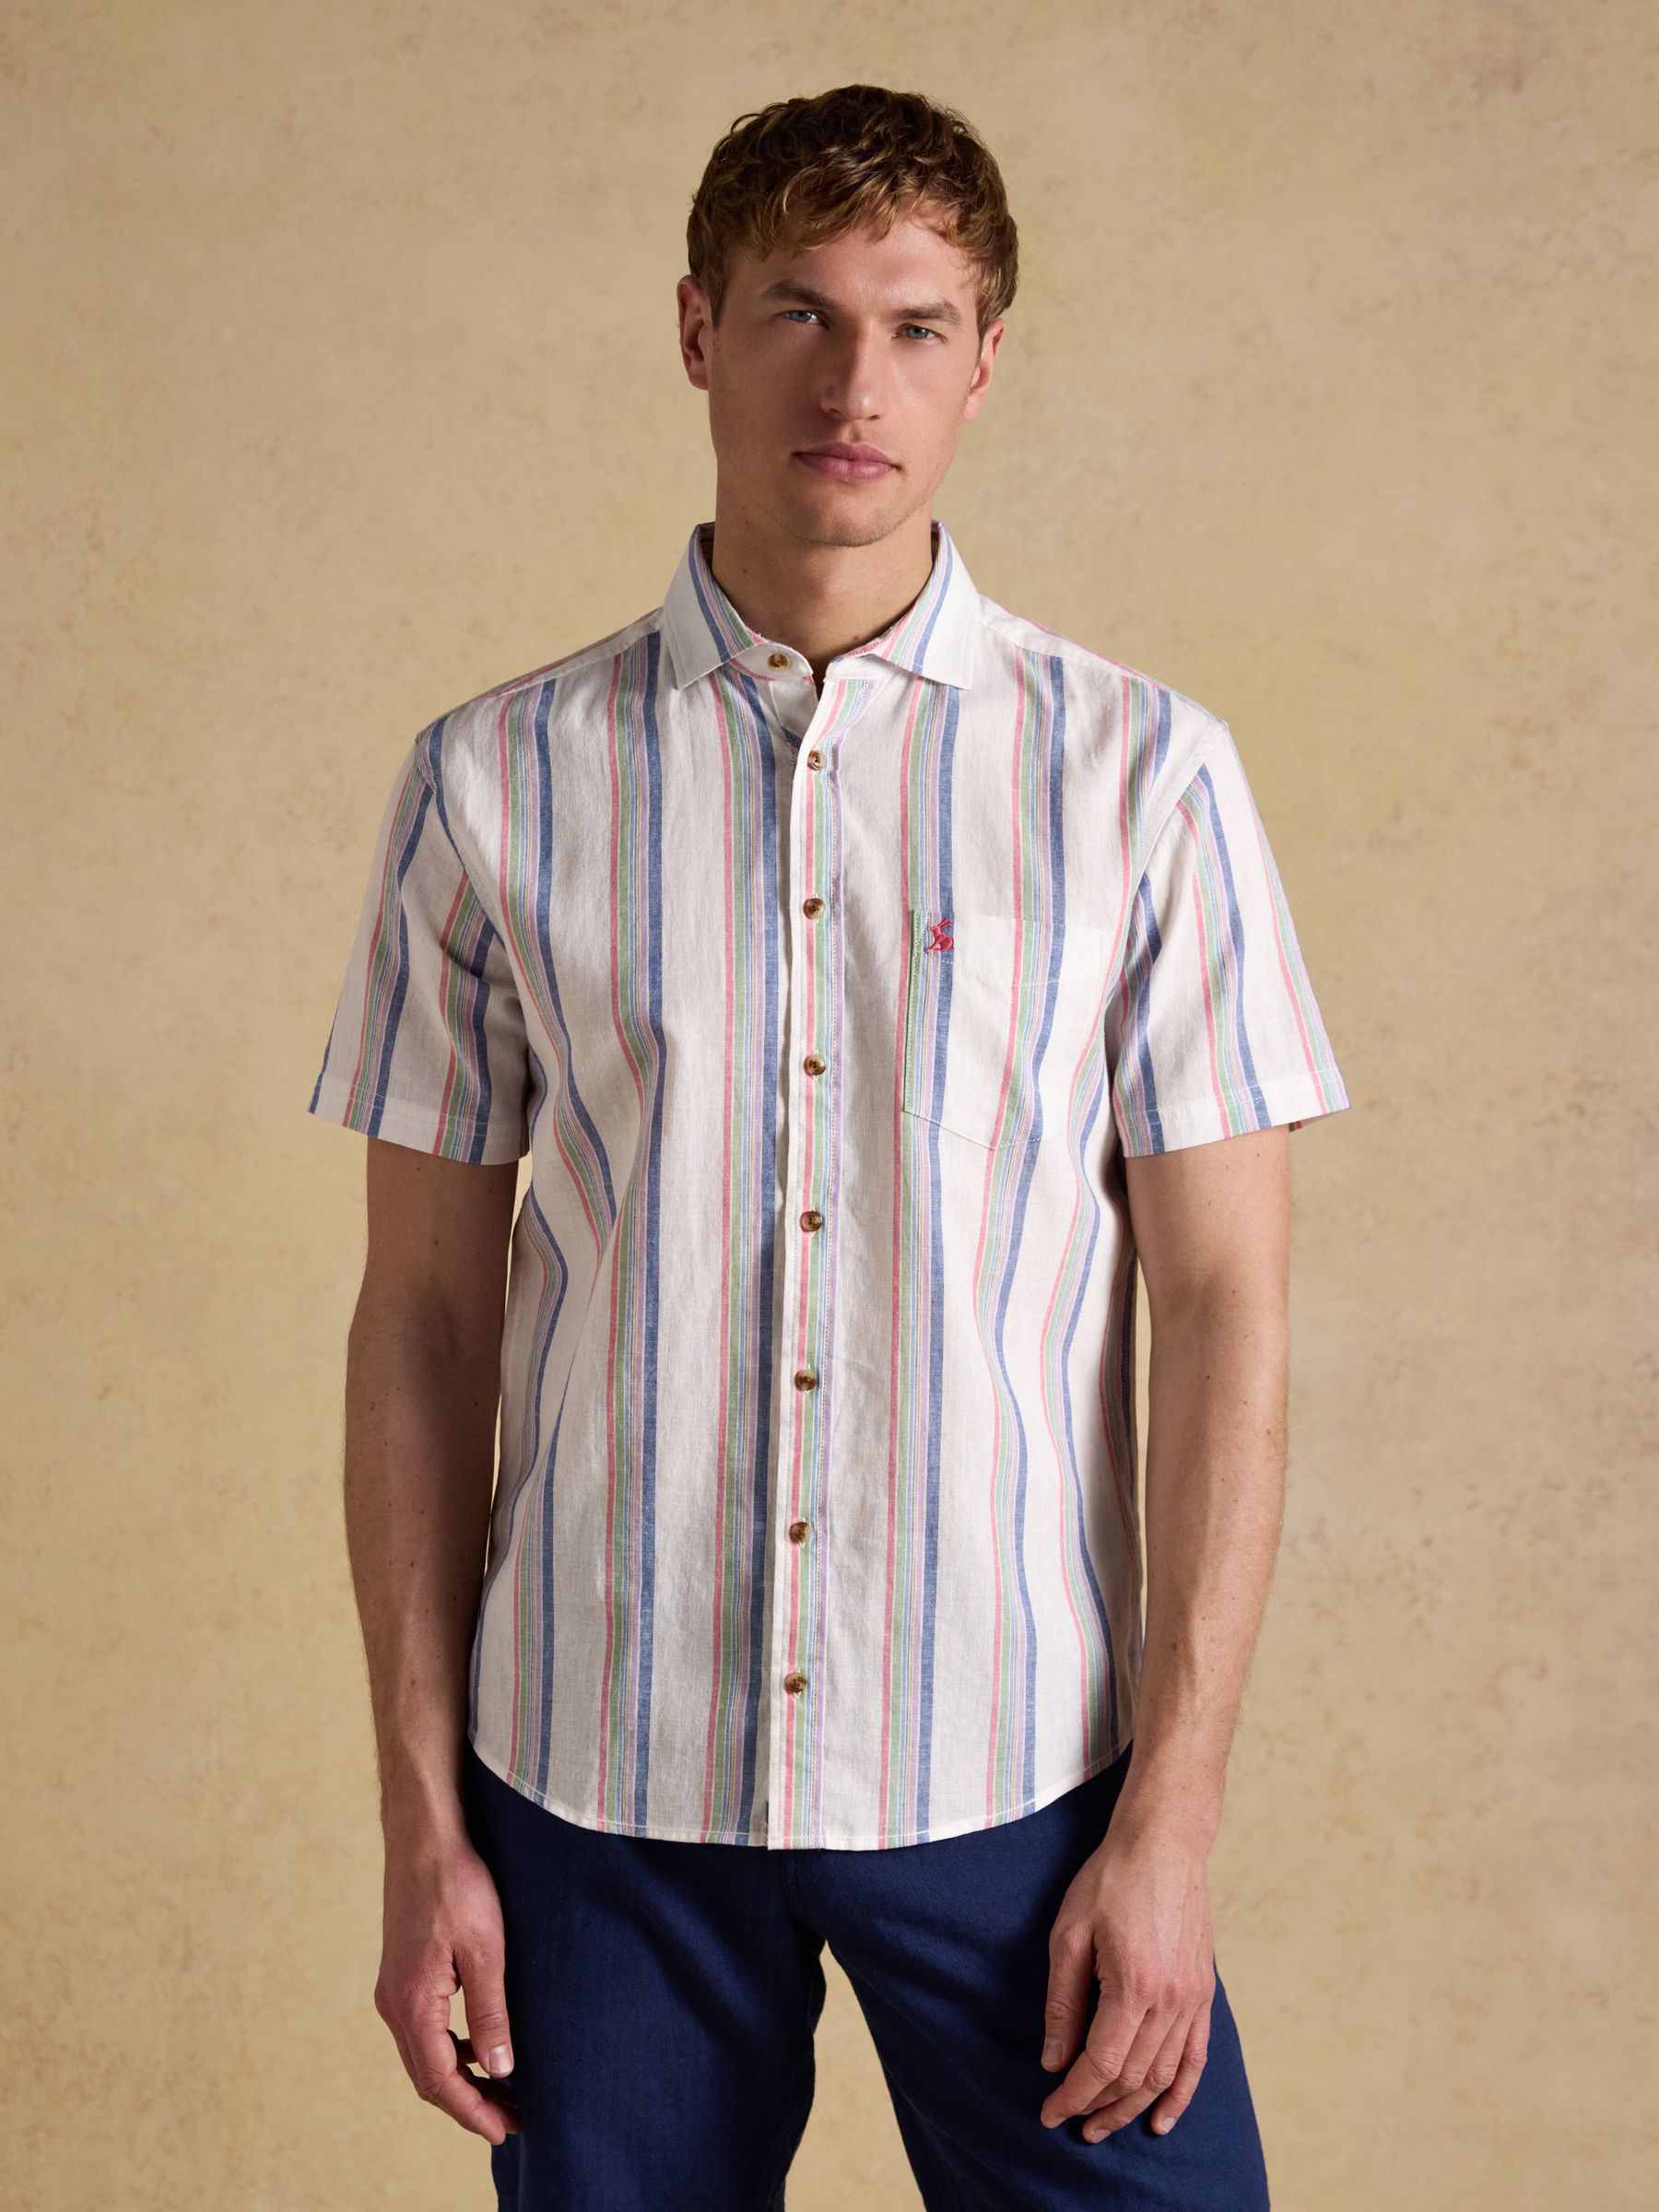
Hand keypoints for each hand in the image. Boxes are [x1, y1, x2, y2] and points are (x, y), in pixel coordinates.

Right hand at [373, 1831, 520, 2143]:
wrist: (425, 1838)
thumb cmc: (457, 1886)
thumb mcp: (485, 1951)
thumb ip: (490, 2013)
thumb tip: (500, 2070)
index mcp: (411, 2005)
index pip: (440, 2081)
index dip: (472, 2112)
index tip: (504, 2131)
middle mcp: (393, 2005)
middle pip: (428, 2077)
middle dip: (468, 2104)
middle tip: (511, 2120)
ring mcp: (393, 1990)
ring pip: (424, 2055)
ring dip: (460, 2078)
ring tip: (502, 2091)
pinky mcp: (402, 1975)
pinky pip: (424, 2029)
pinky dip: (451, 2049)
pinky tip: (481, 2045)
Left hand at [1037, 1816, 1215, 2141]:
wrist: (1164, 1844)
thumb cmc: (1110, 1881)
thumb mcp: (1069, 1934)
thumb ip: (1063, 2002)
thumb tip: (1053, 2061)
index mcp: (1133, 1986)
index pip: (1102, 2064)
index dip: (1073, 2095)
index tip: (1049, 2112)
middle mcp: (1171, 2001)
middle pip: (1133, 2077)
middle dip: (1098, 2107)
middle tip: (1070, 2122)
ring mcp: (1193, 1999)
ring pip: (1164, 2074)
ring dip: (1132, 2107)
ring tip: (1102, 2124)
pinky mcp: (1204, 1993)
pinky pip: (1197, 2057)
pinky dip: (1181, 2094)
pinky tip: (1161, 2120)